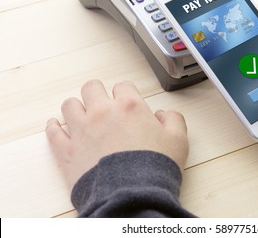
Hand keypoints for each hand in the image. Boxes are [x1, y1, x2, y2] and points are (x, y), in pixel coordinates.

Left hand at [46, 80, 188, 188]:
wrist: (133, 196)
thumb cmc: (155, 168)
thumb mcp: (179, 140)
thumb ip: (174, 120)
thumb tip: (164, 114)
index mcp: (129, 107)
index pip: (123, 86)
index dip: (127, 93)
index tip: (128, 102)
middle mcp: (102, 113)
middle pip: (92, 88)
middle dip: (98, 93)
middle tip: (103, 103)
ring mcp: (82, 131)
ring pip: (70, 105)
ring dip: (77, 107)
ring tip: (83, 115)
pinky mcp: (68, 151)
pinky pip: (53, 132)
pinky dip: (54, 127)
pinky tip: (56, 125)